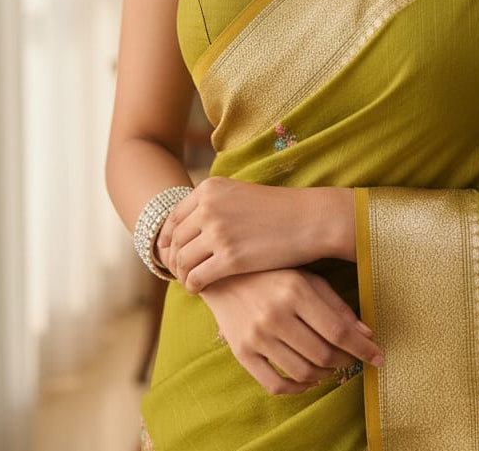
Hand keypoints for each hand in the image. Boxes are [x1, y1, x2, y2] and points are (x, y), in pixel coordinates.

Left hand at [156, 177, 354, 293]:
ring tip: (190, 281)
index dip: (169, 238)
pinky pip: (196, 277)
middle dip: (173, 258)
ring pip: (182, 260)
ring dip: (182, 274)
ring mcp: (218, 232)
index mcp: (210, 188)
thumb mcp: (240, 194)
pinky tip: (199, 289)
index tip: (171, 252)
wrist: (310, 220)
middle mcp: (209, 207)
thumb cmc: (278, 210)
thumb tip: (190, 228)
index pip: (174, 217)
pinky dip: (193, 285)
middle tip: (179, 272)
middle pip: (175, 240)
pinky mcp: (229, 258)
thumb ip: (215, 205)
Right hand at [201, 268, 382, 394]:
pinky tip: (308, 378)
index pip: (338, 330)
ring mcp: (257, 336)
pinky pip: (276, 384)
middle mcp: (275, 314)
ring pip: (303, 372)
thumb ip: (336, 304)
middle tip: (353, 358)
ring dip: (325, 374)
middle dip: (346, 361)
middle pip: (323, 354)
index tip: (379, 357)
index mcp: (295, 290)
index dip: (363, 348)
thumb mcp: (307, 278)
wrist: (223, 276)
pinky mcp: (242, 353)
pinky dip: (298, 388)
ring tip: (331, 364)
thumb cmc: (273, 274)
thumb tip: (366, 333)